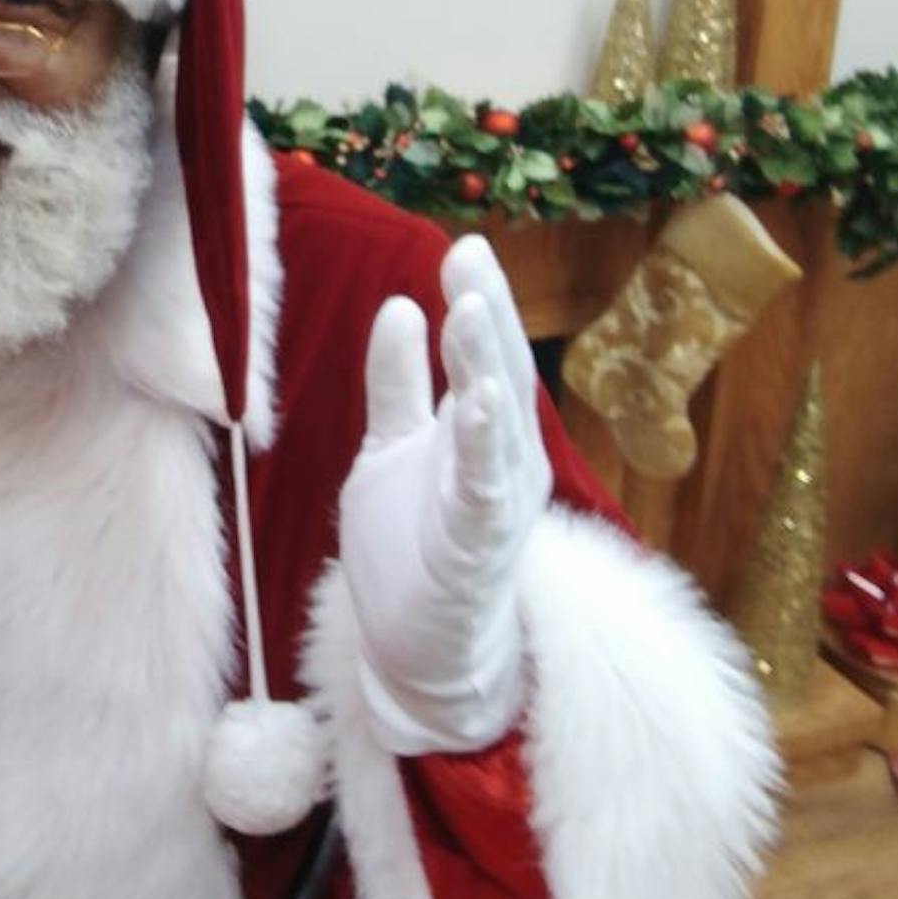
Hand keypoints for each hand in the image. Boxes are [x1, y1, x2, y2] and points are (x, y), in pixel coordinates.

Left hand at [340, 235, 553, 754]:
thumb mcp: (393, 448)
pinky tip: (474, 404)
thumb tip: (398, 306)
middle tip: (471, 257)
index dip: (478, 302)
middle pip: (499, 377)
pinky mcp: (477, 551)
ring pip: (497, 426)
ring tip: (470, 311)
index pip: (484, 358)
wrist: (420, 653)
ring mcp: (496, 508)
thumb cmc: (414, 549)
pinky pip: (484, 493)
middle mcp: (504, 464)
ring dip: (484, 368)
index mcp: (486, 436)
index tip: (465, 245)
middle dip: (486, 316)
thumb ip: (397, 385)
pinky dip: (481, 447)